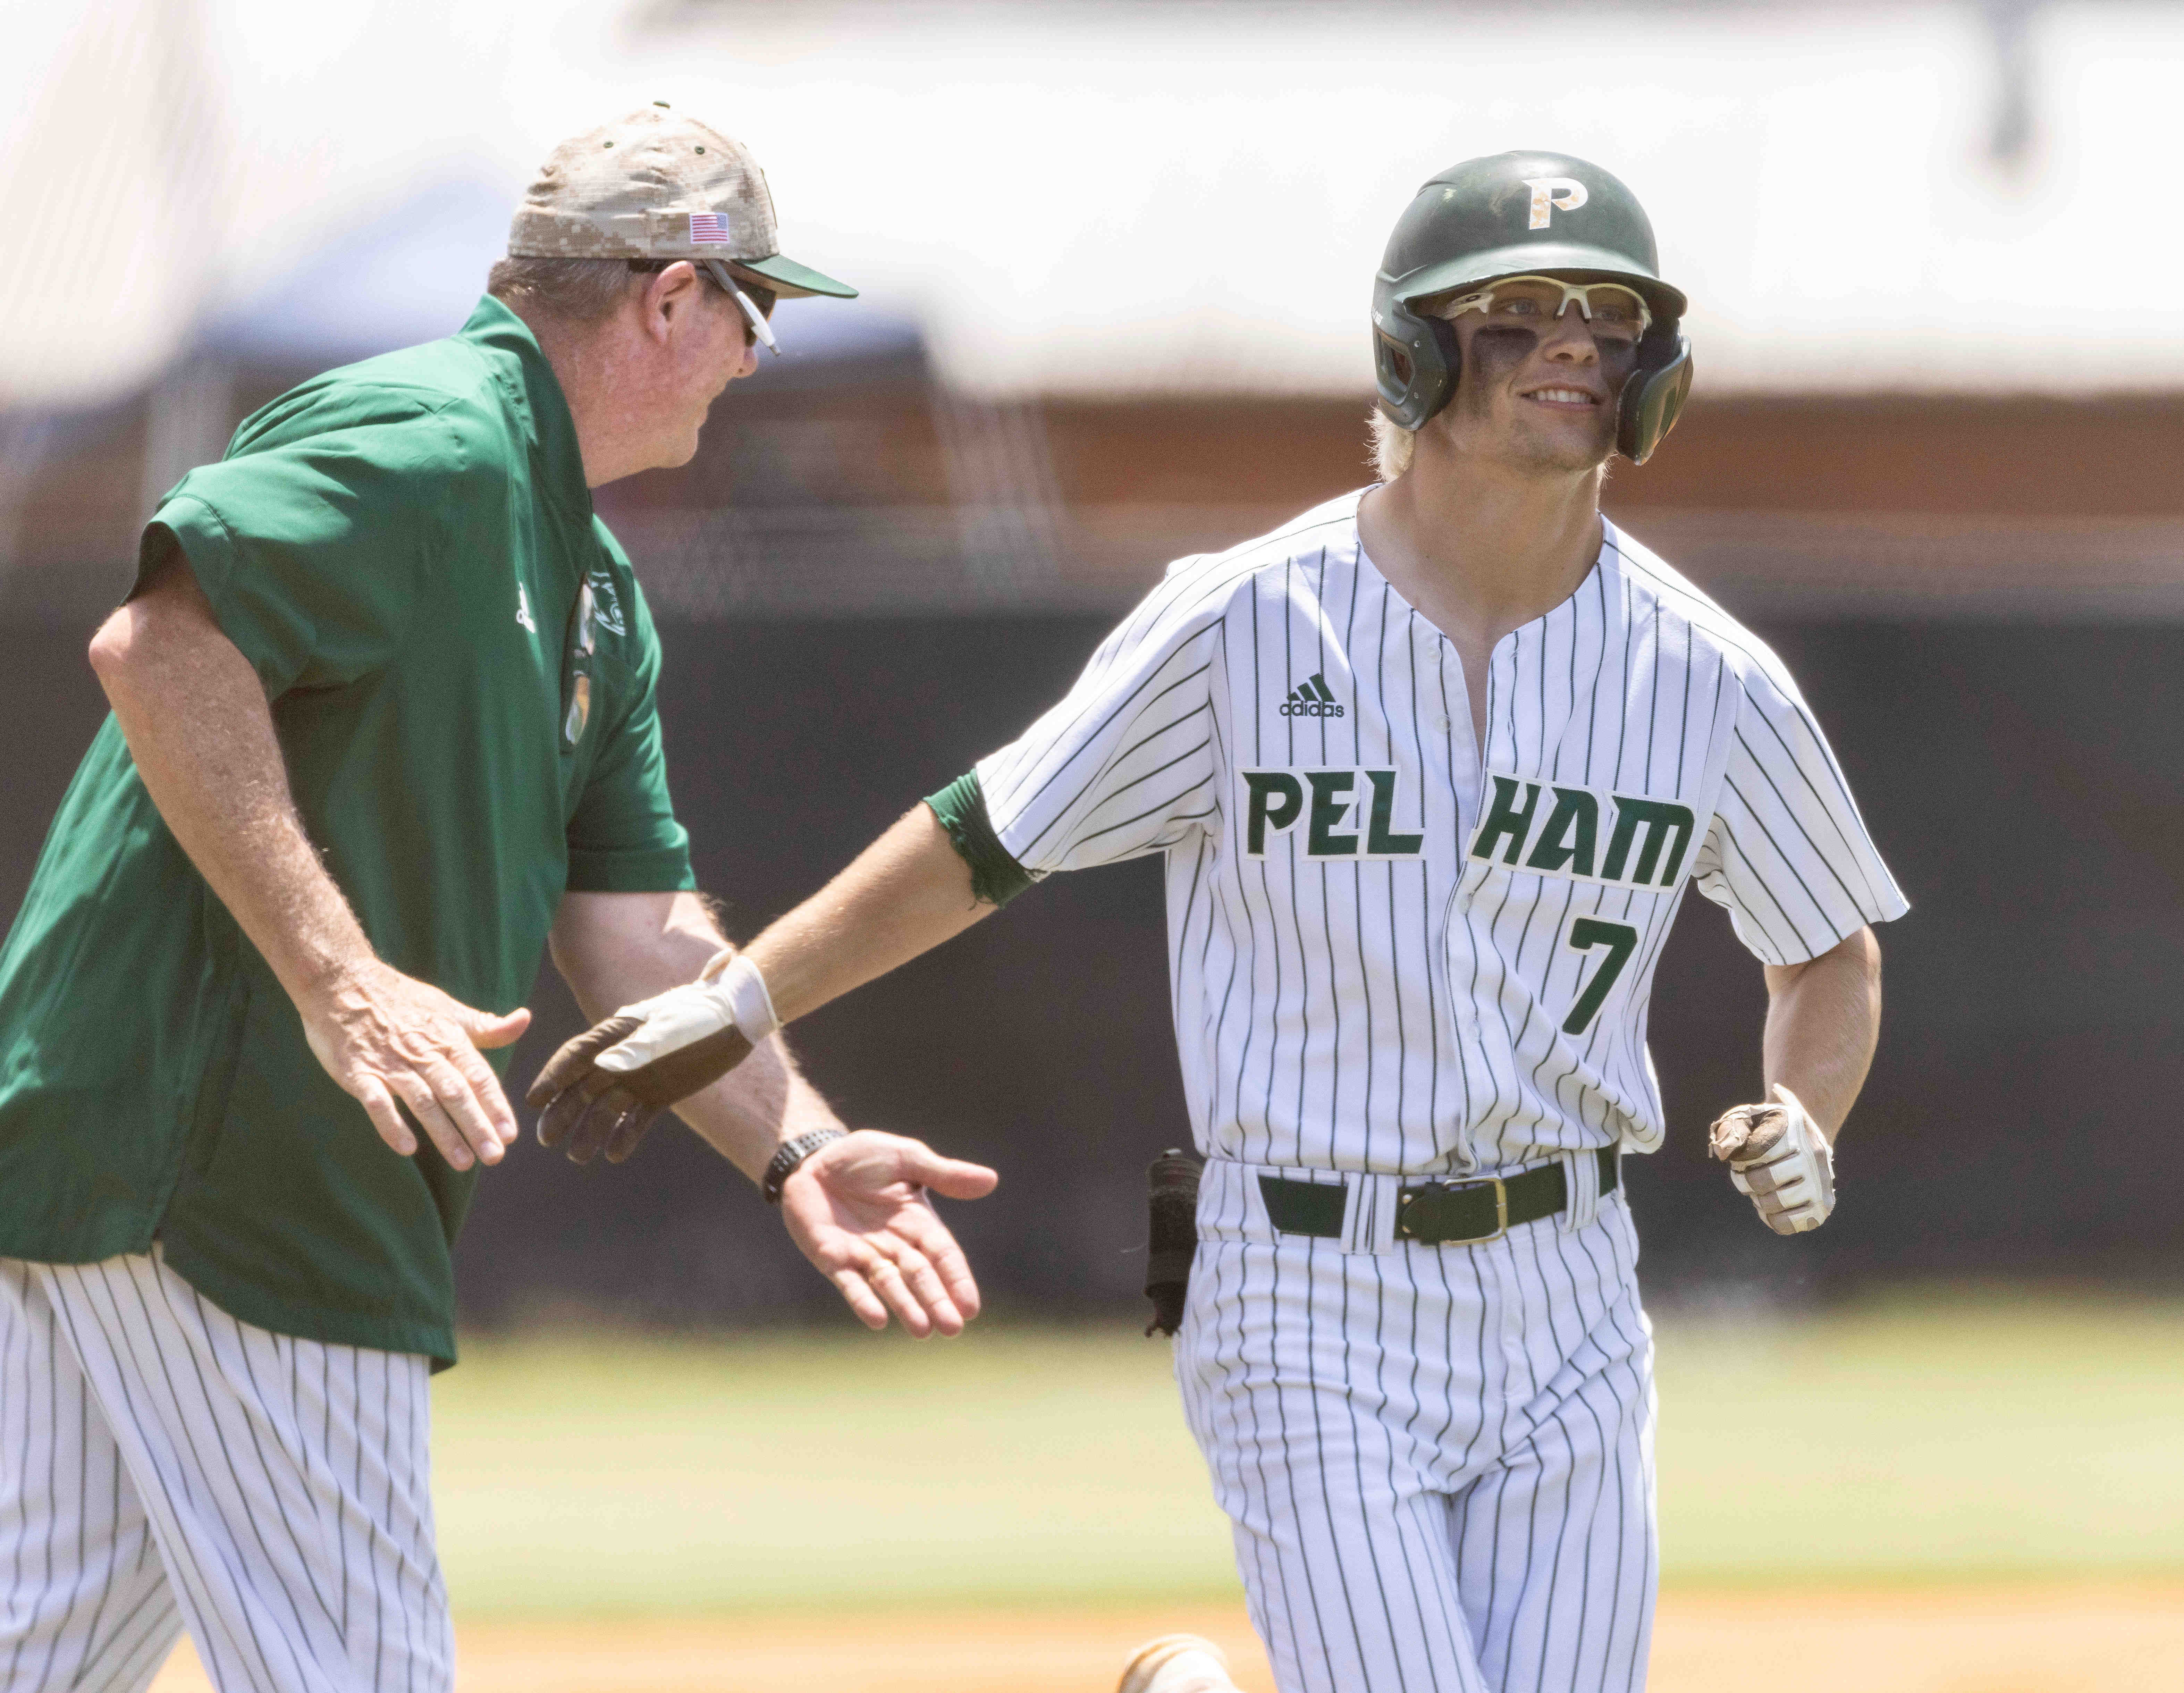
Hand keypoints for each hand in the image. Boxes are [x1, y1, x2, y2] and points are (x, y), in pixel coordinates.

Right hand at [300, 959, 530, 1170]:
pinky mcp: (357, 1070)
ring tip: (463, 1162)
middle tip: (495, 1156)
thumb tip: (525, 1020)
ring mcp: (390, 1063)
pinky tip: (407, 1148)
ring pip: (423, 1101)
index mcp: (448, 1038)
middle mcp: (423, 1052)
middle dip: (477, 1126)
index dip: (496, 1105)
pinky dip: (391, 1124)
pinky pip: (376, 1101)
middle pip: (456, 1093)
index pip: (478, 1076)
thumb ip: (485, 1026)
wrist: (341, 980)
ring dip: (443, 1133)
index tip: (512, 1134)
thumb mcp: (448, 1008)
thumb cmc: (400, 999)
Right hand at [527, 950, 758, 1163]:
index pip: (575, 1056)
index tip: (534, 1101)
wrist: (735, 1019)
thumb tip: (604, 1065)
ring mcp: (639, 1078)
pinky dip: (625, 1136)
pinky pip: (636, 1119)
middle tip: (546, 1139)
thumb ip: (638, 1047)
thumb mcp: (668, 1028)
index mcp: (615, 1034)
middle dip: (562, 1112)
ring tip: (579, 1157)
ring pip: (607, 1109)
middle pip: (582, 1087)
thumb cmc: (699, 1014)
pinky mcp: (659, 1095)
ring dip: (591, 1131)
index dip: (553, 1078)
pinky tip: (615, 1155)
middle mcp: (620, 1058)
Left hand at [779, 1131, 998, 1335]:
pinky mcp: (833, 1258)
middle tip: (952, 1328)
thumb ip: (944, 1174)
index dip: (956, 1279)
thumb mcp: (907, 1158)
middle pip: (920, 1277)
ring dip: (906, 1307)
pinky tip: (876, 1319)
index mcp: (918, 1222)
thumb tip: (991, 1180)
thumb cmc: (864, 1157)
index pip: (943, 1255)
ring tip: (923, 1331)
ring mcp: (863, 1255)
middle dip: (936, 1301)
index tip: (970, 1308)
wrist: (814, 1158)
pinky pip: (850, 1283)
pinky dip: (863, 1301)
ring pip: (889, 1286)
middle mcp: (894, 1245)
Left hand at [1708, 1084, 1835, 1234]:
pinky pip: (1788, 1224)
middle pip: (1762, 1182)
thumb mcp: (1747, 1117)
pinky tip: (1772, 1206)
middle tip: (1750, 1175)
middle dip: (1745, 1182)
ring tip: (1763, 1190)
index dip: (1739, 1159)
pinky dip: (1772, 1219)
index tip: (1742, 1156)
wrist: (1803, 1136)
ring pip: (1773, 1204)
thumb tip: (1722, 1152)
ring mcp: (1821, 1181)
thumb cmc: (1767, 1127)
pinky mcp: (1823, 1206)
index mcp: (1793, 1126)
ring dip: (1758, 1200)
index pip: (1754, 1152)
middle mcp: (1813, 1154)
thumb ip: (1730, 1128)